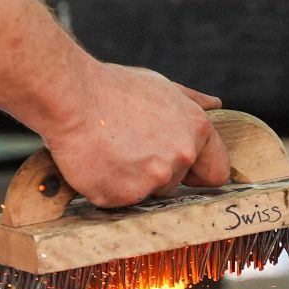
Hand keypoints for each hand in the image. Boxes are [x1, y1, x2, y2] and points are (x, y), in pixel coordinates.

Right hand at [41, 64, 231, 207]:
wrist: (72, 97)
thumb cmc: (113, 88)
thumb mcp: (160, 86)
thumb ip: (191, 101)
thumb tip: (216, 104)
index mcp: (197, 130)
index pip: (217, 172)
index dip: (198, 171)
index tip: (179, 166)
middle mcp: (181, 157)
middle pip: (176, 184)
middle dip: (156, 172)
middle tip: (129, 146)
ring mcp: (153, 180)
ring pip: (147, 194)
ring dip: (131, 180)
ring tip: (111, 150)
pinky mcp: (123, 196)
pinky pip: (119, 201)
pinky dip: (108, 187)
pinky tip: (98, 162)